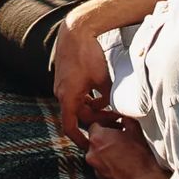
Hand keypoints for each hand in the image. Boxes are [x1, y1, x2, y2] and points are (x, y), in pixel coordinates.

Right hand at [52, 11, 113, 148]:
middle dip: (98, 121)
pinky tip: (103, 96)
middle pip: (79, 116)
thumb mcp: (103, 80)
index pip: (70, 127)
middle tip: (116, 122)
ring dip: (94, 109)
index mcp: (68, 97)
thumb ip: (108, 98)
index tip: (90, 147)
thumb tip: (116, 109)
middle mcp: (61, 93)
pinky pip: (77, 95)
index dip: (80, 140)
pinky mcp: (66, 77)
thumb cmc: (88, 55)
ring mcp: (62, 85)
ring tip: (113, 109)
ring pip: (79, 105)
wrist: (76, 31)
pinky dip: (89, 98)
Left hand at [85, 118, 159, 178]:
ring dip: (108, 153)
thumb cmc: (141, 156)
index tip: (115, 125)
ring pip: (99, 156)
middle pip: (95, 141)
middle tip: (121, 138)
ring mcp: (95, 170)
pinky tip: (124, 166)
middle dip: (106, 138)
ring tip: (124, 154)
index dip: (106, 123)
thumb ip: (124, 119)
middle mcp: (91, 154)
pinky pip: (103, 169)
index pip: (94, 125)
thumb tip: (122, 117)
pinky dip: (110, 166)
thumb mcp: (135, 129)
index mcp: (97, 138)